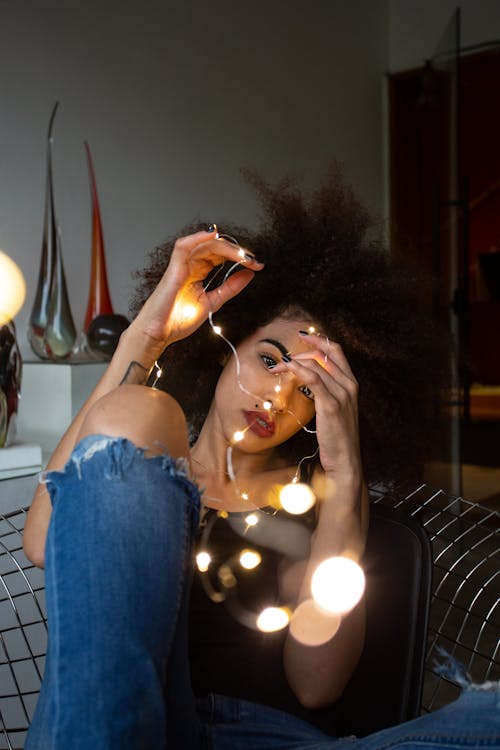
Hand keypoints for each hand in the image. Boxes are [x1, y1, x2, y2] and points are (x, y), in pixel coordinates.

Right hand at [132, 228, 263, 347]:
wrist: (158, 334)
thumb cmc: (177, 321)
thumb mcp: (212, 302)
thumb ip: (230, 288)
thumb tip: (249, 275)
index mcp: (198, 272)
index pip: (221, 255)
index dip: (239, 256)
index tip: (257, 265)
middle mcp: (190, 265)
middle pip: (215, 247)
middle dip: (237, 251)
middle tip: (253, 260)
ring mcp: (181, 266)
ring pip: (204, 244)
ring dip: (225, 247)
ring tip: (242, 255)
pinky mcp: (173, 270)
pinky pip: (183, 246)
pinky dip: (197, 237)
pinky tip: (212, 235)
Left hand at [273, 332, 360, 480]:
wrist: (345, 460)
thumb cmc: (337, 437)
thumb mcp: (334, 409)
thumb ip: (325, 392)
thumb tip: (306, 379)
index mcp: (351, 383)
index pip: (337, 351)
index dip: (319, 341)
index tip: (303, 336)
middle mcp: (349, 385)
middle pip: (324, 355)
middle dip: (301, 352)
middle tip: (281, 360)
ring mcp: (342, 394)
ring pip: (316, 365)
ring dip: (293, 362)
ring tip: (277, 368)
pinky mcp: (331, 405)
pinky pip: (313, 379)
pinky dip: (298, 369)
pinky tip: (287, 368)